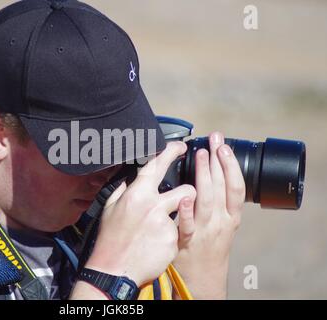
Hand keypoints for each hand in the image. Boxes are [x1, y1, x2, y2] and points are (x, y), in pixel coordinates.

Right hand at [85, 141, 195, 285]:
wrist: (113, 270)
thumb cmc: (110, 239)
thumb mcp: (111, 208)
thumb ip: (124, 190)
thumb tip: (133, 178)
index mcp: (137, 194)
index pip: (158, 165)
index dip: (171, 151)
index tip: (181, 146)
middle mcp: (154, 206)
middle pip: (186, 189)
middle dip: (188, 192)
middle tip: (182, 198)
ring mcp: (166, 225)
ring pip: (186, 211)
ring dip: (182, 214)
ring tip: (164, 225)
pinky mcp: (173, 242)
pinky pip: (179, 233)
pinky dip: (171, 236)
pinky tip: (157, 244)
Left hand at [172, 132, 245, 299]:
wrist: (203, 277)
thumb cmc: (210, 245)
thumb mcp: (221, 222)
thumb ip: (217, 200)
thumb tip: (211, 171)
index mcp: (231, 216)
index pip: (235, 186)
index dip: (231, 165)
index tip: (225, 146)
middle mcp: (221, 222)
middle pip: (222, 187)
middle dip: (219, 161)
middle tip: (214, 139)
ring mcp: (205, 231)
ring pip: (207, 200)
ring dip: (204, 176)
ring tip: (201, 155)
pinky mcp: (188, 241)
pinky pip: (188, 225)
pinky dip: (187, 210)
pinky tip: (185, 195)